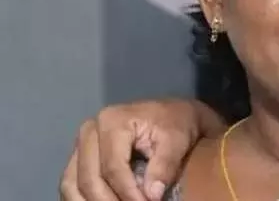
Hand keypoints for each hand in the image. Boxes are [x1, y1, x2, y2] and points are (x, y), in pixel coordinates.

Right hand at [59, 99, 208, 200]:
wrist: (171, 115)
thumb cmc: (175, 123)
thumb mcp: (178, 139)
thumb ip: (165, 165)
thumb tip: (152, 195)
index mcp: (112, 121)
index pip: (113, 167)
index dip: (128, 192)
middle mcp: (89, 131)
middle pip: (89, 177)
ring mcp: (81, 144)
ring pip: (72, 183)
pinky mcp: (79, 157)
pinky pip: (71, 183)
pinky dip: (82, 199)